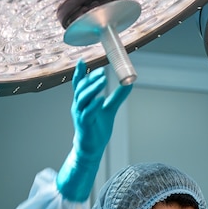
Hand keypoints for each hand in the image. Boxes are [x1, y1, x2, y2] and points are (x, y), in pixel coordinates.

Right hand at [56, 60, 131, 201]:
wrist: (91, 148)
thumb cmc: (97, 128)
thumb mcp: (108, 109)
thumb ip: (117, 96)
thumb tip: (129, 84)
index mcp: (82, 101)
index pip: (79, 84)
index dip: (80, 73)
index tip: (83, 61)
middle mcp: (79, 106)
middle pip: (81, 88)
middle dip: (90, 79)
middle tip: (102, 71)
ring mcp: (80, 115)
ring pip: (83, 99)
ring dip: (92, 89)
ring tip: (103, 80)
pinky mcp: (85, 125)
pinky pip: (87, 113)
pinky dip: (94, 105)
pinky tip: (101, 99)